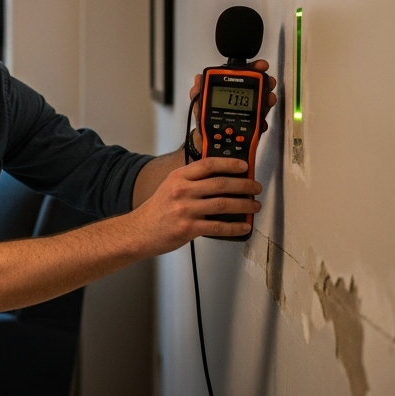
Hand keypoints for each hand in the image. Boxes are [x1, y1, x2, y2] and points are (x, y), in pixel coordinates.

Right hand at [129, 157, 262, 251]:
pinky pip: (218, 226)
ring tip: (255, 205)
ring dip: (244, 205)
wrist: (139, 231)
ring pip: (223, 204)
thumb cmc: (156, 210)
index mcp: (178, 178)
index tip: (244, 166)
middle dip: (244, 185)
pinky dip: (234, 227)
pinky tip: (244, 226)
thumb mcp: (169, 187)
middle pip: (221, 184)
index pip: (208, 165)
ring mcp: (185, 210)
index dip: (229, 163)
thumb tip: (220, 180)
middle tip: (256, 187)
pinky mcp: (188, 228)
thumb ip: (191, 181)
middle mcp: (182, 191)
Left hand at [189, 59, 277, 132]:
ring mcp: (249, 111)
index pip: (243, 75)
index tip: (261, 66)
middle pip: (258, 87)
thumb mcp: (199, 103)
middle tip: (269, 82)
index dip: (253, 68)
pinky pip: (260, 122)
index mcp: (230, 89)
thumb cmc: (205, 118)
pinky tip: (261, 122)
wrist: (208, 140)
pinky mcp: (252, 126)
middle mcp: (242, 99)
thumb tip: (198, 79)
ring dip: (267, 100)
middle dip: (266, 82)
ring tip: (269, 99)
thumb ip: (198, 92)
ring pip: (262, 103)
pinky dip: (262, 122)